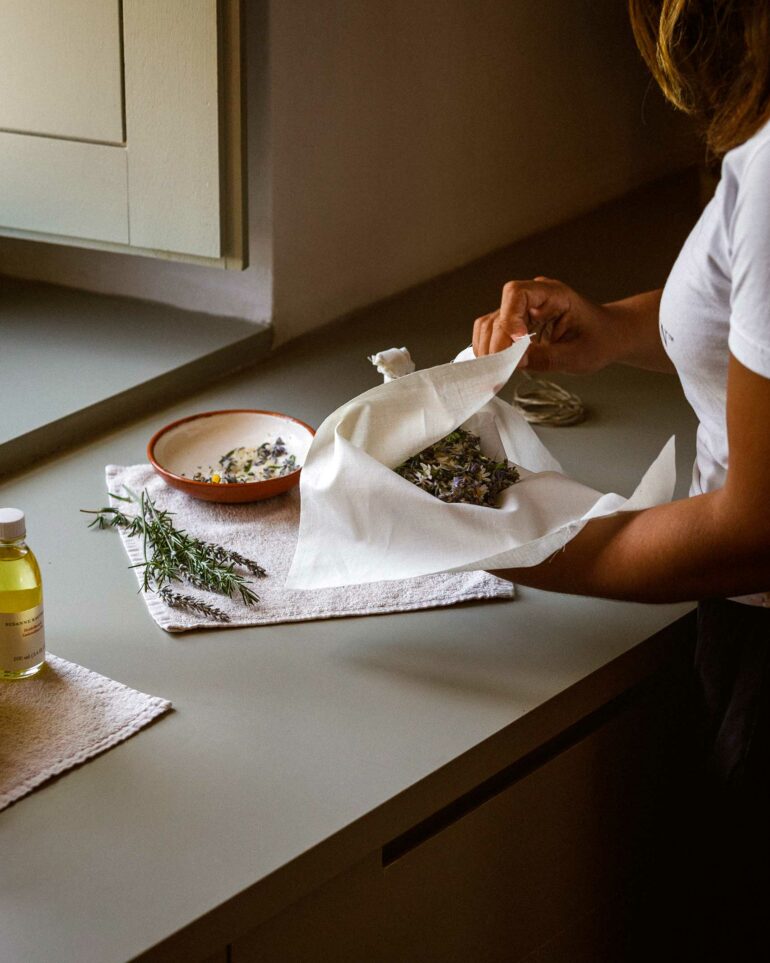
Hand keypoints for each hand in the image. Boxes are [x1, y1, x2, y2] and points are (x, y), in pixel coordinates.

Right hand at [472, 277, 619, 373]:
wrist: (608, 336)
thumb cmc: (600, 340)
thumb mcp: (579, 355)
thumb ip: (547, 358)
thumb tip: (516, 362)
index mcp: (554, 294)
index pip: (516, 293)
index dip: (510, 318)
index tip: (517, 342)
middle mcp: (534, 298)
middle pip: (499, 314)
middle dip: (497, 344)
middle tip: (502, 371)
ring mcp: (523, 310)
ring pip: (490, 324)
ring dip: (489, 349)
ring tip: (498, 373)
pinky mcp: (516, 324)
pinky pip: (492, 333)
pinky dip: (491, 351)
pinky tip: (499, 367)